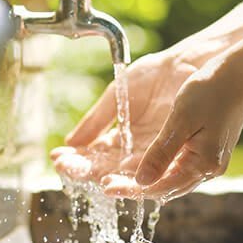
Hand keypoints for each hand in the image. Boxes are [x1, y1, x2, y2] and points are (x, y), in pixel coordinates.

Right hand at [50, 50, 200, 184]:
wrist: (185, 64)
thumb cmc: (153, 76)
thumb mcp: (117, 97)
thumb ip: (96, 121)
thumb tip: (70, 143)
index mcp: (119, 138)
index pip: (92, 156)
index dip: (74, 159)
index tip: (57, 158)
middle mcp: (134, 152)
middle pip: (105, 169)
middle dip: (85, 170)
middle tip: (67, 169)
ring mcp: (153, 154)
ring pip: (127, 174)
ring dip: (109, 177)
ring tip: (94, 177)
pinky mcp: (173, 153)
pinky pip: (154, 170)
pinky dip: (138, 176)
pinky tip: (121, 174)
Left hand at [102, 55, 242, 201]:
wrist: (239, 74)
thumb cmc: (211, 90)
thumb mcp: (181, 120)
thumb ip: (161, 152)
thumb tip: (140, 181)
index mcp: (202, 164)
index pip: (160, 187)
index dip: (131, 189)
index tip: (105, 186)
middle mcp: (206, 169)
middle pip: (162, 187)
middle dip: (131, 186)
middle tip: (102, 182)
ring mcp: (207, 160)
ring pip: (167, 178)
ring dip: (140, 178)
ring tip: (111, 174)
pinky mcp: (204, 150)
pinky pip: (174, 166)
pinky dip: (153, 166)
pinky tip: (135, 162)